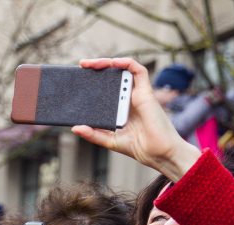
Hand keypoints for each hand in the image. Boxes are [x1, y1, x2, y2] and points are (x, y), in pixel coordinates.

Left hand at [71, 58, 201, 180]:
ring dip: (108, 62)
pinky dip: (126, 63)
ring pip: (124, 69)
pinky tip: (113, 62)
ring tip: (90, 63)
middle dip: (98, 67)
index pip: (108, 88)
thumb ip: (93, 134)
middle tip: (81, 65)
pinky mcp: (147, 92)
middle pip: (114, 76)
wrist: (158, 153)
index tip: (80, 78)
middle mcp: (130, 98)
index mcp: (121, 107)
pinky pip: (138, 70)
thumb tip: (75, 128)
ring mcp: (138, 94)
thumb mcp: (109, 140)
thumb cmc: (139, 147)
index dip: (96, 80)